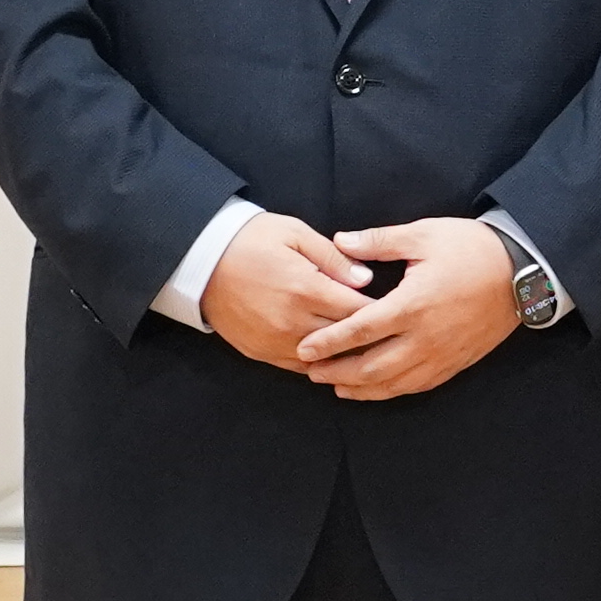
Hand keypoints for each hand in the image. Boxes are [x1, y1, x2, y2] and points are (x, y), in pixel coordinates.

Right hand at [198, 213, 376, 373]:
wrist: (200, 259)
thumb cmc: (251, 239)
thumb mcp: (295, 233)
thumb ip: (334, 258)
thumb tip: (366, 279)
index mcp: (306, 289)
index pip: (358, 310)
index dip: (383, 312)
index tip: (400, 311)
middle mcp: (293, 321)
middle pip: (345, 339)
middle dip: (369, 337)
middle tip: (393, 335)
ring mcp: (275, 341)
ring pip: (324, 360)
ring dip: (345, 357)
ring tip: (368, 352)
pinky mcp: (260, 352)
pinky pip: (298, 367)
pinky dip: (318, 364)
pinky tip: (333, 360)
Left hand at [301, 218, 522, 400]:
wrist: (520, 271)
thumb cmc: (470, 249)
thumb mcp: (423, 235)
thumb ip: (379, 241)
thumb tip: (341, 241)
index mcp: (412, 304)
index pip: (361, 330)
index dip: (329, 342)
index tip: (304, 349)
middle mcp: (424, 337)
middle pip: (371, 366)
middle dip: (336, 371)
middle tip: (310, 372)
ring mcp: (441, 355)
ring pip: (393, 383)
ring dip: (360, 388)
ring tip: (335, 386)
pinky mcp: (454, 363)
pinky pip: (417, 386)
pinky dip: (390, 391)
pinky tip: (375, 389)